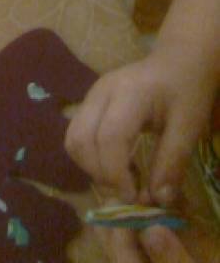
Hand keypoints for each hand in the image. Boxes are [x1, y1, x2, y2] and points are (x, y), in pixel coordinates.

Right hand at [65, 46, 215, 203]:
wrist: (177, 61)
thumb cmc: (186, 91)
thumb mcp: (189, 126)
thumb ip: (172, 162)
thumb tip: (157, 201)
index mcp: (128, 94)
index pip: (109, 137)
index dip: (116, 173)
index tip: (135, 197)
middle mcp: (100, 92)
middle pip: (81, 140)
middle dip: (100, 174)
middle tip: (128, 191)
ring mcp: (90, 96)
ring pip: (73, 139)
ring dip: (91, 167)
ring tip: (122, 178)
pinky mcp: (88, 103)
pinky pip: (77, 135)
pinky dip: (90, 157)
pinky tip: (116, 164)